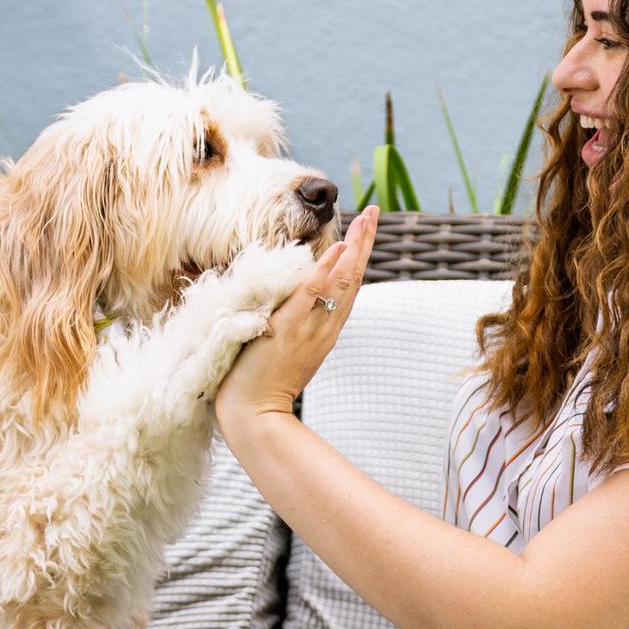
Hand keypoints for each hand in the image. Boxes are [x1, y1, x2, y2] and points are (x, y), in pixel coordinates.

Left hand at [215, 206, 379, 427]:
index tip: (364, 230)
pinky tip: (336, 249)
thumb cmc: (260, 386)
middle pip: (352, 279)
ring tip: (366, 220)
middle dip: (363, 244)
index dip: (356, 258)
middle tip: (373, 213)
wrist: (255, 415)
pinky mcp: (289, 330)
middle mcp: (324, 328)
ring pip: (340, 282)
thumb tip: (288, 300)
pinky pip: (310, 294)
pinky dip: (325, 271)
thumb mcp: (282, 348)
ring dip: (354, 248)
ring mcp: (309, 328)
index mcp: (324, 332)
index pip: (346, 288)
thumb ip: (291, 324)